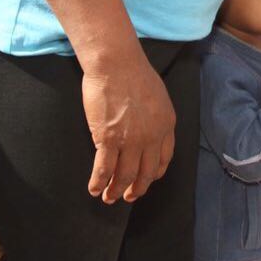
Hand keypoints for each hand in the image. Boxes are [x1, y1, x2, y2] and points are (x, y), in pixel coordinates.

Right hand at [82, 55, 176, 204]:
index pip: (164, 158)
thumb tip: (149, 129)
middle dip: (137, 189)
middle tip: (129, 196)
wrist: (117, 64)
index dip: (155, 173)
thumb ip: (156, 116)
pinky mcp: (108, 139)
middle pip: (146, 173)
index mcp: (166, 124)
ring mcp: (130, 140)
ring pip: (125, 176)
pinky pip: (104, 169)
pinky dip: (98, 182)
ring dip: (116, 191)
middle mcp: (152, 136)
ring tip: (109, 197)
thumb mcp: (158, 96)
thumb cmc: (134, 73)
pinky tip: (94, 189)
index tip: (148, 179)